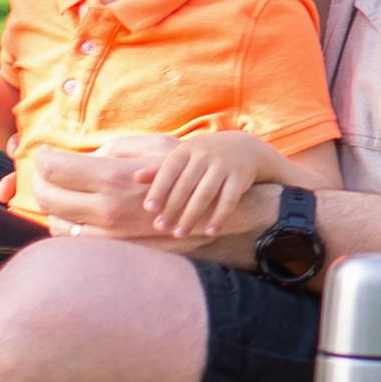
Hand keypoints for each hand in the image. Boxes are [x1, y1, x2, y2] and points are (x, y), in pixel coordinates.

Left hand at [6, 144, 186, 245]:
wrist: (213, 208)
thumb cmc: (185, 169)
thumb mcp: (153, 146)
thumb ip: (113, 149)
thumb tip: (85, 156)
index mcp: (113, 177)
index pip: (54, 168)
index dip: (42, 158)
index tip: (43, 153)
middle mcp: (107, 208)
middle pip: (47, 197)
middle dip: (38, 183)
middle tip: (43, 174)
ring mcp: (111, 233)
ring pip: (57, 224)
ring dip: (52, 208)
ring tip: (61, 194)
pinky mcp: (116, 250)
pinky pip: (75, 242)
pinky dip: (68, 228)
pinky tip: (76, 216)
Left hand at [136, 132, 290, 239]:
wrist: (245, 148)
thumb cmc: (204, 156)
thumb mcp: (183, 156)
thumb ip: (160, 168)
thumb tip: (135, 177)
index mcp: (186, 150)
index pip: (169, 170)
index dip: (159, 189)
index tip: (149, 209)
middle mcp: (205, 156)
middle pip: (185, 185)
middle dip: (172, 208)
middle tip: (161, 228)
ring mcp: (224, 166)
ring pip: (205, 194)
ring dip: (191, 216)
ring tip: (180, 234)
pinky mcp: (240, 177)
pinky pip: (229, 200)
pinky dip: (219, 217)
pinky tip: (210, 232)